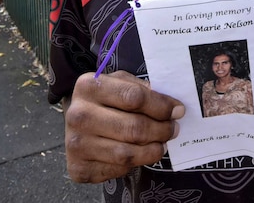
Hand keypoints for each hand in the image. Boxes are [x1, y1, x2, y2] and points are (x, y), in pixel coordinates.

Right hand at [64, 71, 184, 182]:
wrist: (75, 121)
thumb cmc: (104, 100)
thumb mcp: (119, 83)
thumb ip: (142, 90)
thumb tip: (172, 108)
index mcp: (89, 86)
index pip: (135, 97)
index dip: (162, 106)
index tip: (178, 110)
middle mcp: (78, 114)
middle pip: (134, 127)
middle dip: (162, 130)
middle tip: (173, 129)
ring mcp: (76, 143)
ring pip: (127, 153)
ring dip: (153, 150)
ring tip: (162, 144)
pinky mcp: (78, 168)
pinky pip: (118, 169)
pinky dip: (134, 164)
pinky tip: (139, 154)